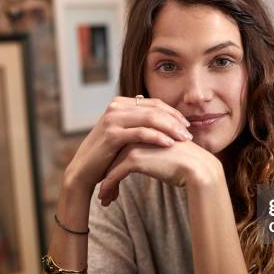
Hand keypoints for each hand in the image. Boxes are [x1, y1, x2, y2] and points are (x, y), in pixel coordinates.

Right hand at [64, 96, 192, 192]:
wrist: (83, 171)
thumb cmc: (106, 154)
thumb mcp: (122, 134)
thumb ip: (137, 122)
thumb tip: (159, 115)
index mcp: (120, 103)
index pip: (154, 103)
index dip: (173, 113)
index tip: (187, 125)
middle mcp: (116, 107)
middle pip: (155, 109)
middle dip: (175, 120)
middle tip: (189, 133)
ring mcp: (113, 119)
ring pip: (151, 118)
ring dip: (171, 128)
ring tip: (184, 139)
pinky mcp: (112, 135)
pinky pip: (141, 133)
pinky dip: (158, 137)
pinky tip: (170, 144)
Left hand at [97, 140, 220, 205]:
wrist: (197, 168)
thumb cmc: (186, 163)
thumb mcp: (166, 152)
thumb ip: (153, 152)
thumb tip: (146, 161)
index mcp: (143, 130)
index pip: (121, 146)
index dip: (113, 163)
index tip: (109, 178)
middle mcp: (136, 134)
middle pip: (113, 155)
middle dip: (106, 174)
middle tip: (104, 191)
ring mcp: (134, 145)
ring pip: (110, 166)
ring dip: (105, 184)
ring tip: (104, 199)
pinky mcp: (134, 159)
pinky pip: (113, 175)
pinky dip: (108, 188)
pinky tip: (105, 200)